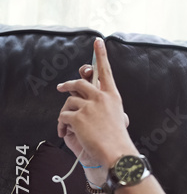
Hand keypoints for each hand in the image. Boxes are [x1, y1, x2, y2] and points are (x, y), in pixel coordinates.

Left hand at [57, 38, 134, 167]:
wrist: (116, 152)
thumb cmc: (117, 138)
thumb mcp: (118, 116)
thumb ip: (105, 105)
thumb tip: (93, 102)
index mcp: (112, 95)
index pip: (105, 70)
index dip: (101, 55)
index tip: (97, 41)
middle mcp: (101, 97)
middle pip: (80, 83)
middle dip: (68, 85)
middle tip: (61, 87)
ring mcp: (89, 106)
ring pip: (69, 101)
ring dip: (65, 113)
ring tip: (66, 125)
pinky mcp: (78, 117)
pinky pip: (63, 116)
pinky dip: (62, 125)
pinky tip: (66, 133)